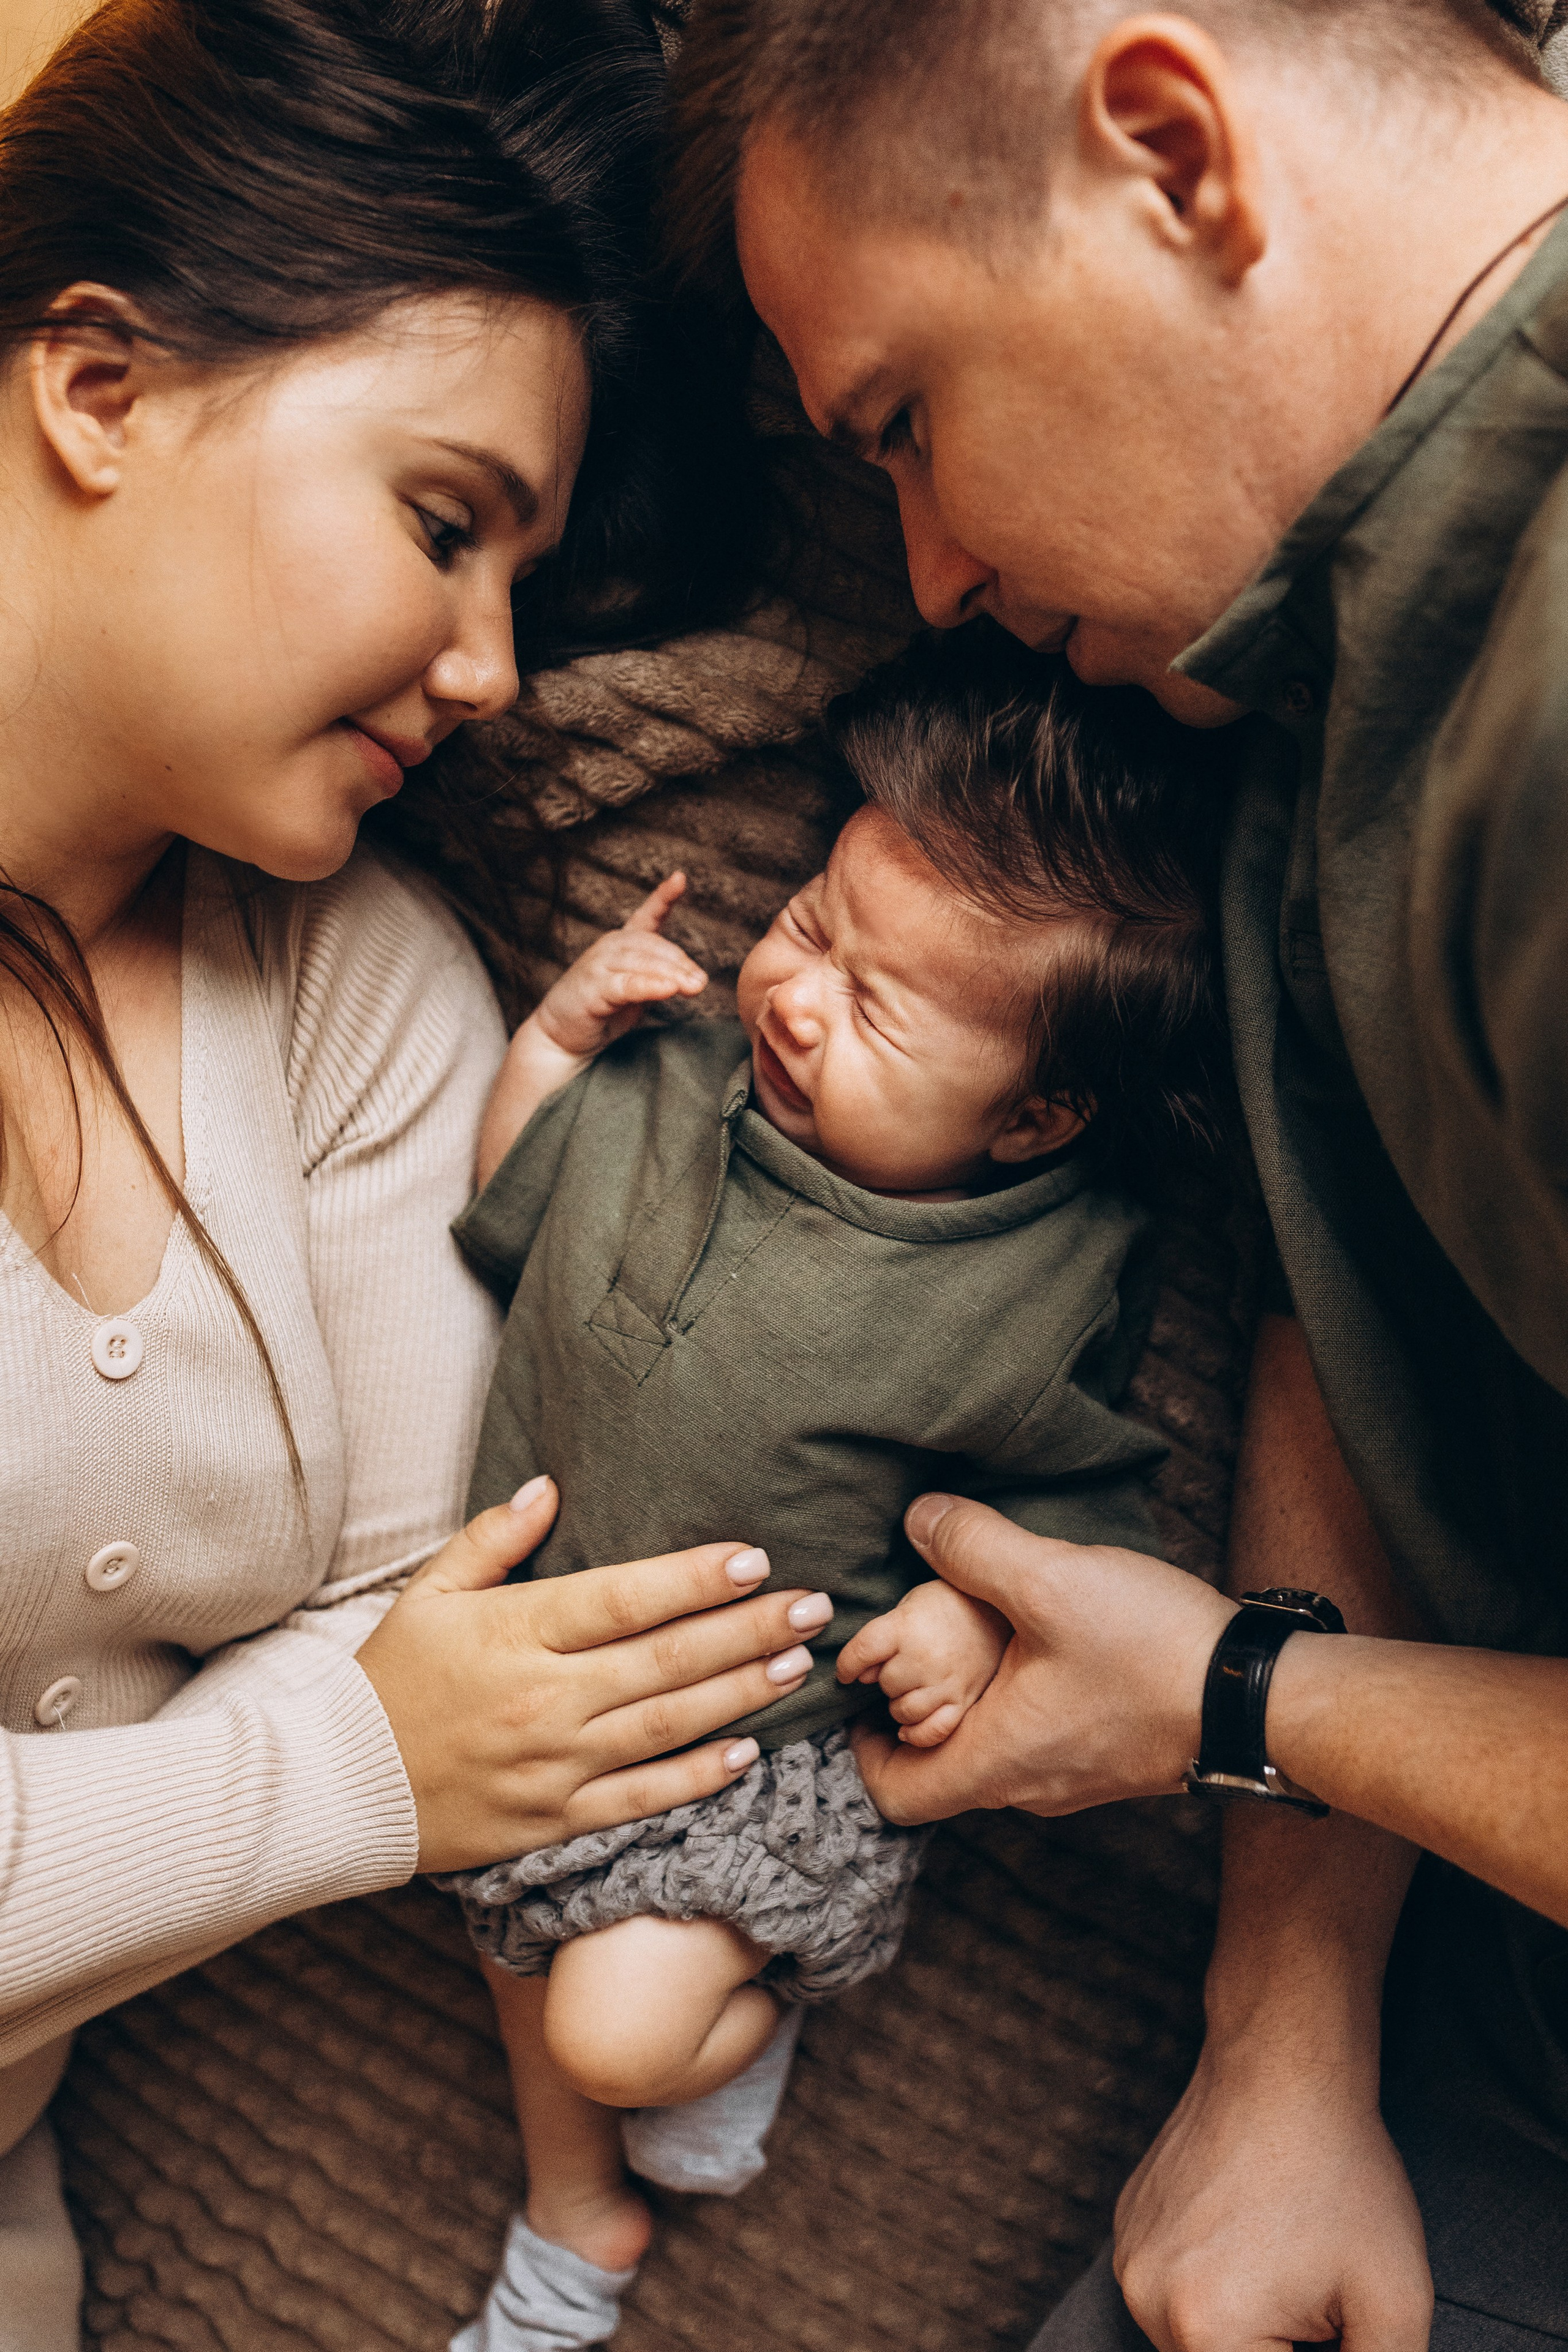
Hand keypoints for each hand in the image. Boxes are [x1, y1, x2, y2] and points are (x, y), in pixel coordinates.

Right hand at [356, 1476, 830, 1871]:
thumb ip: (492, 1539)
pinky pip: (641, 1799)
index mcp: (515, 1633)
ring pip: (666, 1727)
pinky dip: (697, 1779)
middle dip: (747, 1632)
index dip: (693, 1580)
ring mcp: (552, 1765)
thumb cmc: (389, 1679)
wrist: (338, 1788)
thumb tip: (550, 1486)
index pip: (622, 1600)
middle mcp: (543, 1699)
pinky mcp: (554, 1820)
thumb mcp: (428, 1593)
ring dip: (742, 1696)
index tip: (754, 1560)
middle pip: (665, 1661)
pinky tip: (748, 1754)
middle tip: (813, 1608)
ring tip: (799, 1664)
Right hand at [533, 871, 707, 1059]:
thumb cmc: (602, 1012)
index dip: (663, 896)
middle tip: (701, 982)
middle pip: (653, 946)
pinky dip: (650, 985)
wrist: (560, 1036)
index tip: (679, 878)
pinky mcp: (593, 988)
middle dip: (680, 963)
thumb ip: (659, 979)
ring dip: (672, 974)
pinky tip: (670, 989)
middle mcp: (610, 947)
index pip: (646, 915)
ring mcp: (598, 965)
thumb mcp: (636, 991)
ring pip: (643, 962)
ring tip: (695, 987)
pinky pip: (627, 985)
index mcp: (622, 944)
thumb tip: (695, 979)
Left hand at [837, 1578, 1008, 1745]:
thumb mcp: (909, 1605)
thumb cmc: (948, 1603)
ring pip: (903, 1711)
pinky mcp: (964, 1701)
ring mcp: (946, 1683)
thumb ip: (882, 1637)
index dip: (847, 1665)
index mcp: (906, 1626)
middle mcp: (924, 1658)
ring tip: (910, 1687)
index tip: (846, 1672)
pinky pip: (932, 1731)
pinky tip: (909, 1727)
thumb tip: (863, 1675)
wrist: (1000, 1609)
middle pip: (884, 1683)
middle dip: (886, 1676)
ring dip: (899, 1703)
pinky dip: (917, 1733)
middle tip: (900, 1663)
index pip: (862, 1652)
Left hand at [850, 1494, 1232, 1824]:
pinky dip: (1016, 1699)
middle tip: (912, 1643)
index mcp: (995, 1762)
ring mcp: (1072, 1779)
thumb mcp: (1050, 1579)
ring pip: (990, 1751)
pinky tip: (1037, 1640)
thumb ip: (973, 1546)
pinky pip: (1035, 1741)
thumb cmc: (1151, 1649)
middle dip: (914, 1710)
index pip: (894, 1794)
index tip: (857, 1694)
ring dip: (970, 1699)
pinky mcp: (1108, 1759)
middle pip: (939, 1769)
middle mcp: (1027, 1787)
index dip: (859, 1749)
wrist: (1262, 1696)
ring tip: (972, 1631)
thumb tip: (917, 1519)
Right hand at [1113, 2041, 1431, 2351]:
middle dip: (1276, 2347)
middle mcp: (1147, 2298)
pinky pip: (1170, 2288)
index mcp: (1206, 2330)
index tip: (1328, 2324)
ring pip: (1194, 2338)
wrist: (1283, 2066)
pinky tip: (1253, 2236)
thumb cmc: (1341, 2174)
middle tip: (1314, 2295)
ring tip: (1286, 2261)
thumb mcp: (1394, 2302)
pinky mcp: (1127, 2225)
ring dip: (1242, 2324)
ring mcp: (1129, 2257)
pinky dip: (1212, 2283)